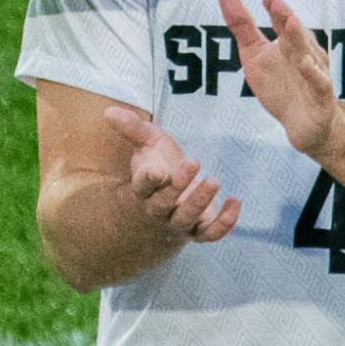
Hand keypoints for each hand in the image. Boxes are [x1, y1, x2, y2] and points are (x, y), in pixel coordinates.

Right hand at [103, 105, 241, 243]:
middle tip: (194, 162)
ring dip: (199, 202)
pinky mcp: (197, 232)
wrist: (157, 213)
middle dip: (179, 185)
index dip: (148, 180)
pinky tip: (235, 202)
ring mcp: (177, 223)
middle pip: (164, 203)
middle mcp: (157, 210)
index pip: (142, 186)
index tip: (157, 172)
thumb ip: (132, 129)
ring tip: (213, 181)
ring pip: (186, 219)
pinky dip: (224, 223)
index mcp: (142, 189)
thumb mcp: (145, 146)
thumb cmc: (154, 169)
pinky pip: (210, 234)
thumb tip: (108, 111)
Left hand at [220, 0, 337, 155]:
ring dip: (299, 39)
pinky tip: (305, 64)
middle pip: (295, 34)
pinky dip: (314, 75)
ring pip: (308, 55)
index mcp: (290, 43)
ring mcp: (315, 75)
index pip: (282, 22)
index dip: (275, 8)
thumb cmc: (280, 84)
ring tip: (290, 22)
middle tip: (274, 1)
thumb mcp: (254, 54)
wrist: (305, 124)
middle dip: (285, 17)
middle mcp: (305, 54)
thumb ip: (242, 25)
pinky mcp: (321, 98)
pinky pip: (319, 84)